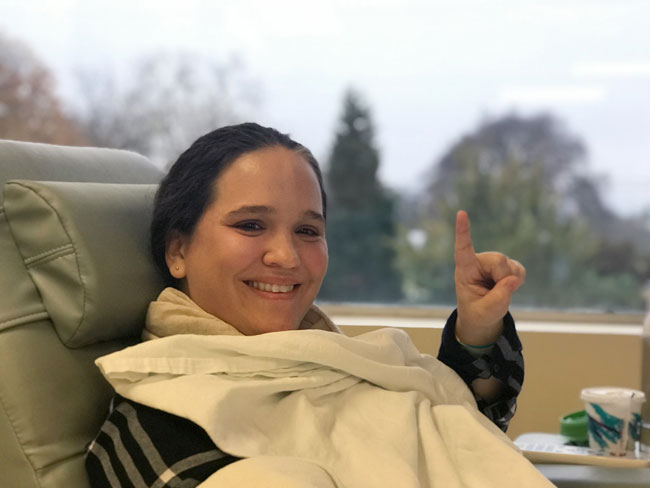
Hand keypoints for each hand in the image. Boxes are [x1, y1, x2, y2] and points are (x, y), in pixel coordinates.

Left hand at [454, 210, 524, 345]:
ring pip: (510, 264)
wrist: (482, 315)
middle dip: (503, 278)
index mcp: (465, 270)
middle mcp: (478, 262)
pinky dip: (518, 280)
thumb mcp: (485, 311)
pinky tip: (508, 285)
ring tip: (498, 291)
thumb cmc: (477, 312)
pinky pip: (519, 269)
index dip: (462, 231)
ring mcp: (493, 262)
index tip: (461, 213)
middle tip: (496, 294)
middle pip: (498, 260)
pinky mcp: (506, 265)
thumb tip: (512, 279)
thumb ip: (498, 297)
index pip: (463, 248)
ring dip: (510, 281)